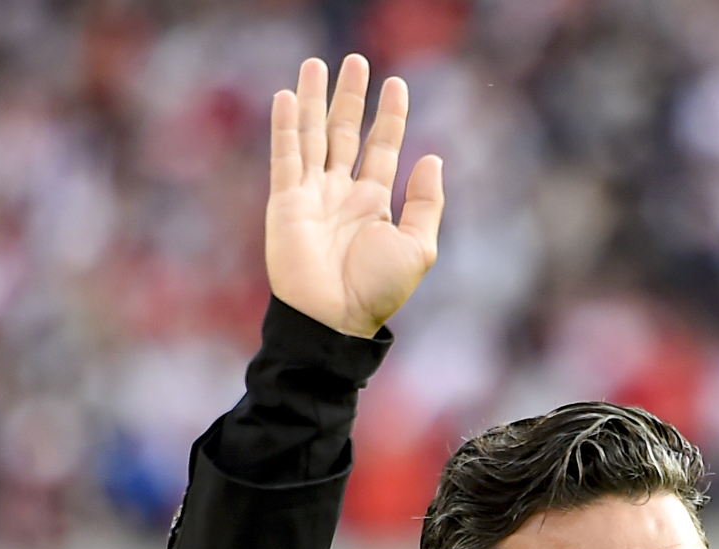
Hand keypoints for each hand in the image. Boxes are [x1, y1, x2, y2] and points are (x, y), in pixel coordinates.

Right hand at [266, 55, 444, 338]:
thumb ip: (425, 202)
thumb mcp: (418, 246)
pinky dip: (286, 126)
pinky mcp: (286, 202)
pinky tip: (289, 97)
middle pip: (346, 132)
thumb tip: (432, 158)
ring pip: (313, 135)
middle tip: (356, 61)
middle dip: (351, 97)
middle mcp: (342, 192)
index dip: (390, 116)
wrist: (335, 318)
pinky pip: (286, 156)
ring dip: (315, 100)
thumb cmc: (378, 290)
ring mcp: (312, 195)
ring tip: (316, 64)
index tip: (397, 83)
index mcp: (374, 202)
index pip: (382, 146)